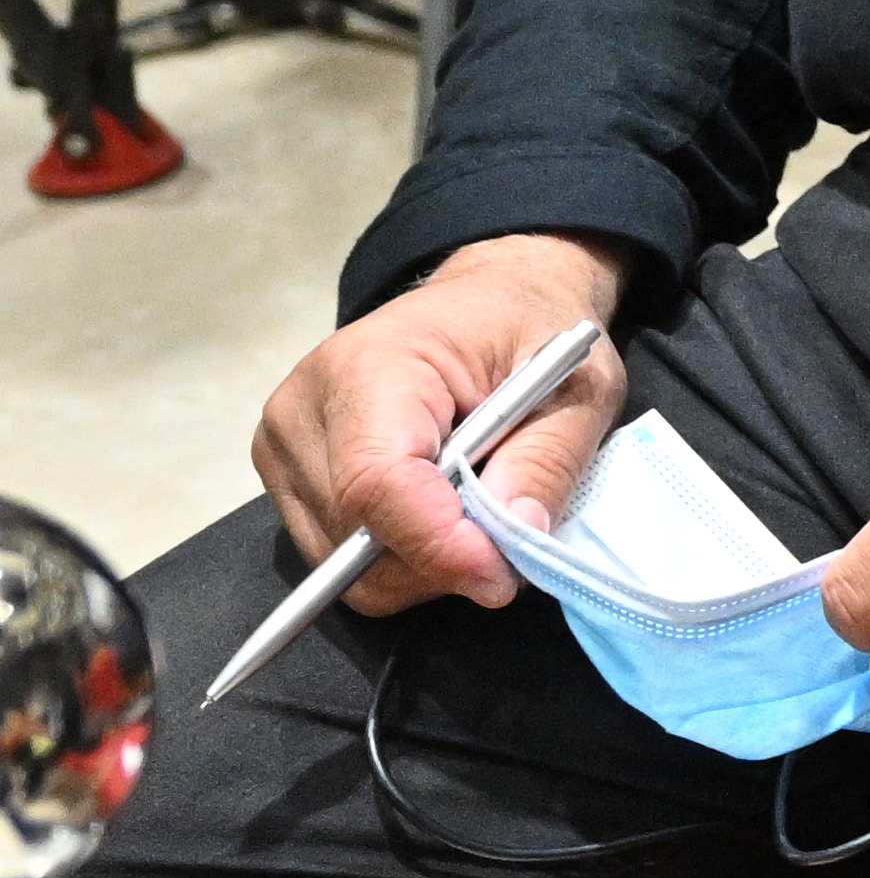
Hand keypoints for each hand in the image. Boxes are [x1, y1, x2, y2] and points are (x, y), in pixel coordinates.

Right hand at [250, 238, 633, 630]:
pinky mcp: (285, 477)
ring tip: (474, 507)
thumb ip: (547, 461)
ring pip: (343, 563)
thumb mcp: (578, 385)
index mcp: (369, 367)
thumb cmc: (530, 330)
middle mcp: (302, 410)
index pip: (377, 484)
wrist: (484, 303)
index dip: (438, 544)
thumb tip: (513, 538)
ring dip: (422, 563)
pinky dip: (398, 555)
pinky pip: (337, 556)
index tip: (501, 574)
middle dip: (442, 560)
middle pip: (356, 539)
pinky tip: (437, 509)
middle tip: (509, 533)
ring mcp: (283, 447)